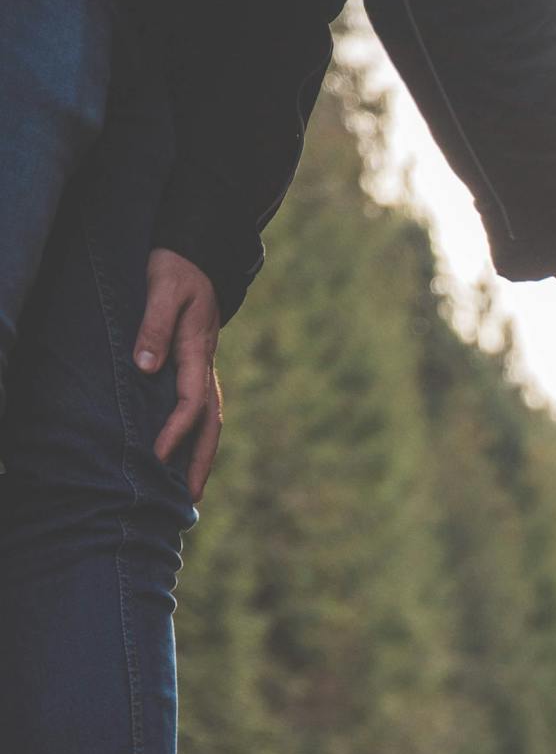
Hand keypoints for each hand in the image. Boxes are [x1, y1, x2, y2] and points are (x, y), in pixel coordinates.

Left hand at [135, 248, 223, 501]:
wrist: (196, 256)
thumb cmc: (174, 270)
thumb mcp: (163, 289)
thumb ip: (155, 325)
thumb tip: (146, 365)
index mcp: (197, 351)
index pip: (190, 402)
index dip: (175, 432)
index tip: (158, 456)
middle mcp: (206, 365)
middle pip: (211, 422)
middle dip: (202, 460)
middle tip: (192, 497)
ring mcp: (205, 367)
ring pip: (211, 419)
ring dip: (204, 454)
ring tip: (194, 489)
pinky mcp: (198, 365)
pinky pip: (203, 408)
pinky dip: (199, 434)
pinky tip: (188, 451)